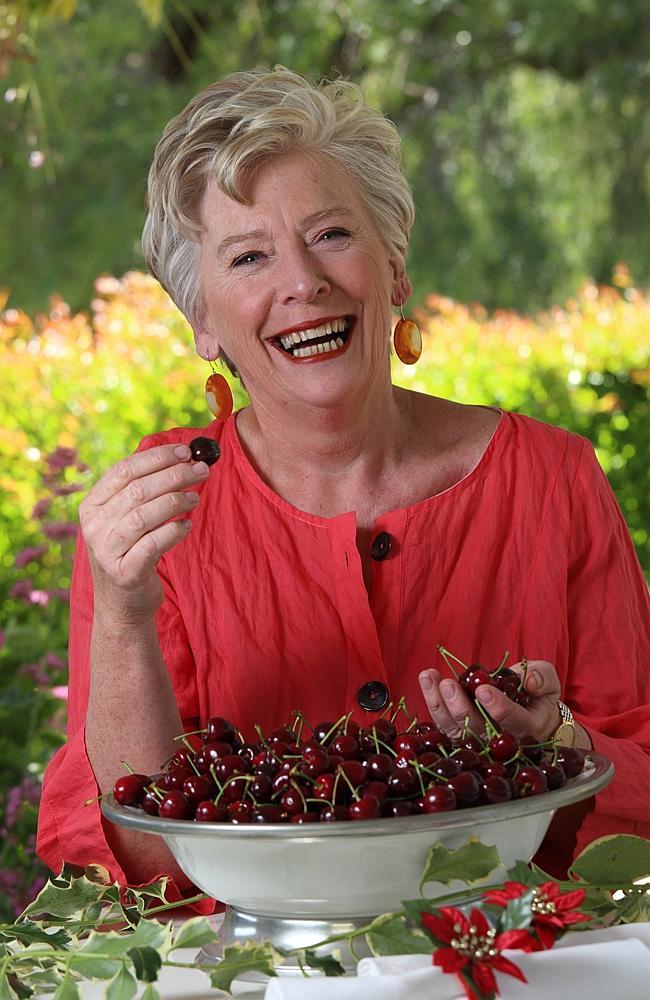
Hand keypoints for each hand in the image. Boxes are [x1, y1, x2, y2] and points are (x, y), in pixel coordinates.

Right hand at [79, 443, 209, 625]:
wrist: (122, 605)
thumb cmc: (132, 552)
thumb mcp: (126, 520)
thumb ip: (143, 491)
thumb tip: (183, 458)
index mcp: (92, 506)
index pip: (124, 470)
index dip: (157, 458)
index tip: (185, 452)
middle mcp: (94, 527)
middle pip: (138, 490)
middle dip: (174, 475)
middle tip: (202, 471)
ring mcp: (107, 551)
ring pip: (144, 515)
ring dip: (176, 501)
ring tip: (195, 499)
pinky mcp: (125, 573)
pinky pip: (153, 544)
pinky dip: (174, 531)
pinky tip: (186, 527)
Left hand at [418, 660, 561, 743]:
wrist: (529, 714)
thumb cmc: (538, 695)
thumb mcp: (548, 682)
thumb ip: (541, 678)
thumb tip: (529, 681)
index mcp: (528, 728)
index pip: (513, 722)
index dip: (498, 707)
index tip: (483, 690)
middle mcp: (500, 741)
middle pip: (477, 729)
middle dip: (460, 707)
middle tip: (448, 684)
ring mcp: (478, 740)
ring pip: (455, 728)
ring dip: (439, 703)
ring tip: (429, 676)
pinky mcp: (462, 735)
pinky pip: (444, 725)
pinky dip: (433, 704)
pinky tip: (426, 681)